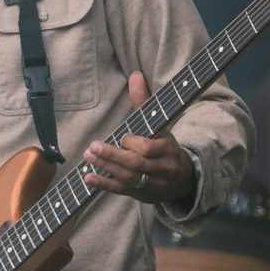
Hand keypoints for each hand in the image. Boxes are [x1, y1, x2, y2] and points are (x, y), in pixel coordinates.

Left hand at [83, 71, 194, 203]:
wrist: (182, 178)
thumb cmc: (163, 145)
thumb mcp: (158, 124)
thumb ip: (144, 102)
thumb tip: (135, 76)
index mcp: (167, 148)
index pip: (148, 148)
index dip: (133, 143)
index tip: (122, 137)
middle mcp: (162, 167)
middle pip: (136, 163)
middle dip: (113, 156)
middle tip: (92, 147)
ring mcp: (153, 183)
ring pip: (129, 177)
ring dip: (106, 168)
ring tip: (88, 157)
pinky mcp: (142, 194)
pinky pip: (123, 190)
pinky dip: (105, 184)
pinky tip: (89, 178)